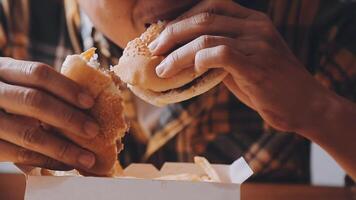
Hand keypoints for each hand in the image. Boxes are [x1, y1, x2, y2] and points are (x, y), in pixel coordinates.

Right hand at [0, 57, 97, 169]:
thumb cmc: (8, 96)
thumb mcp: (18, 83)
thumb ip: (44, 89)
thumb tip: (87, 104)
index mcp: (4, 70)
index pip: (38, 74)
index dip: (67, 88)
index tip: (90, 102)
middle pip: (34, 102)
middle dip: (69, 117)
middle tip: (93, 130)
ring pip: (28, 134)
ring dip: (63, 148)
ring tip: (87, 157)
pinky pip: (19, 156)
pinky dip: (47, 161)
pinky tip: (66, 164)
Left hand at [150, 0, 327, 132]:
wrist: (304, 105)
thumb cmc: (270, 86)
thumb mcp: (243, 64)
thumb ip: (220, 55)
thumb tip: (187, 58)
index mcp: (251, 21)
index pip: (210, 5)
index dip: (181, 18)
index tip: (162, 35)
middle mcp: (255, 26)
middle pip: (203, 17)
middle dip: (171, 33)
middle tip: (153, 49)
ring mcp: (258, 43)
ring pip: (206, 36)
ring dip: (177, 53)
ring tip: (161, 69)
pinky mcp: (257, 64)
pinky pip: (220, 53)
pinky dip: (199, 60)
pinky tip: (189, 71)